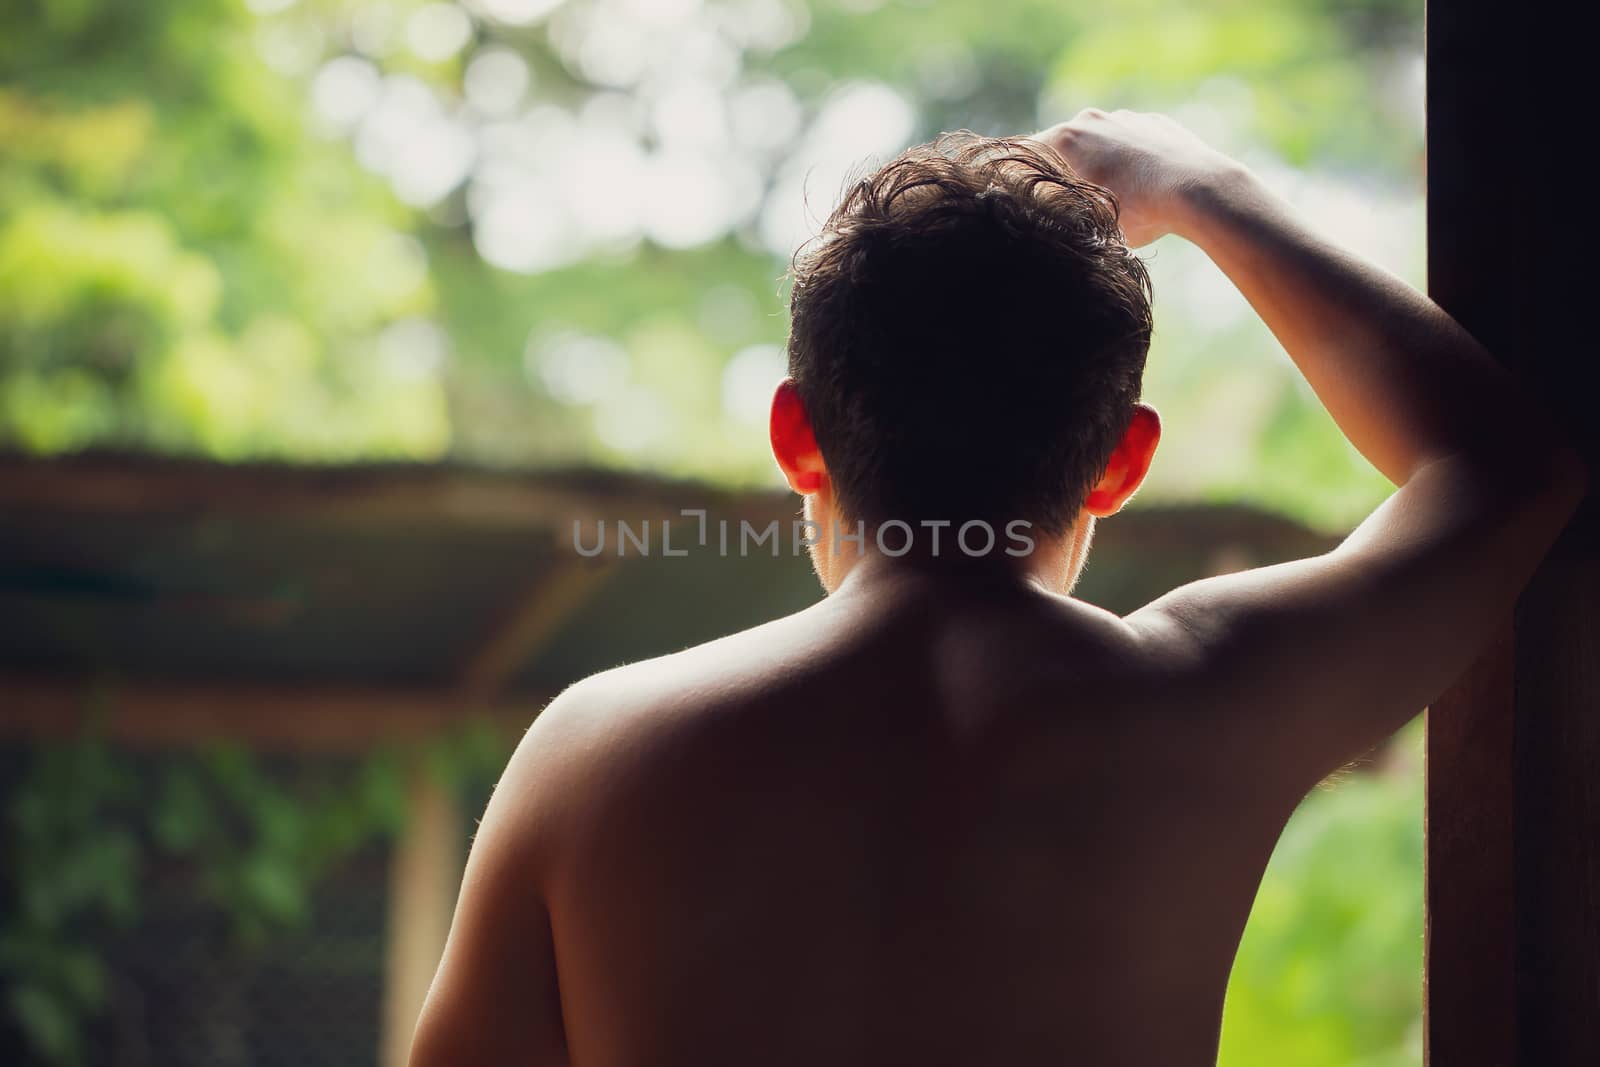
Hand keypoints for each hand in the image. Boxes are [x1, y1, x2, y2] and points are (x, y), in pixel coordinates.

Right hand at [1031, 109, 1241, 246]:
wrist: (1199, 190)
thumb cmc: (1137, 211)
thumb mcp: (1084, 219)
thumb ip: (1053, 207)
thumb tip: (1033, 207)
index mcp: (1065, 138)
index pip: (1026, 157)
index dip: (1022, 181)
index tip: (1027, 200)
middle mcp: (1091, 120)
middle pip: (1062, 150)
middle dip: (1063, 174)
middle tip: (1070, 205)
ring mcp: (1125, 119)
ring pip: (1098, 145)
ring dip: (1097, 168)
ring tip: (1113, 200)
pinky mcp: (1154, 124)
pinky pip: (1130, 144)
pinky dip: (1129, 163)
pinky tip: (1142, 189)